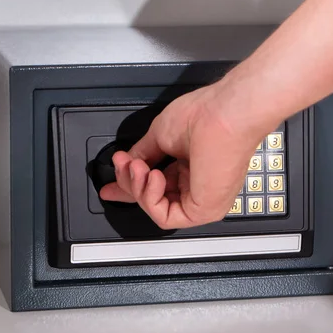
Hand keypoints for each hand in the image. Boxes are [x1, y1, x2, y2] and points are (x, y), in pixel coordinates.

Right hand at [99, 82, 267, 228]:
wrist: (223, 115)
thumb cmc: (205, 116)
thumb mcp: (161, 135)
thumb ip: (143, 154)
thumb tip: (128, 164)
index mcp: (192, 167)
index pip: (157, 186)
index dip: (130, 188)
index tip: (110, 187)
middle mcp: (199, 185)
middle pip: (153, 199)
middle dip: (129, 184)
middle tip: (124, 165)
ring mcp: (203, 199)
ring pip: (157, 209)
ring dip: (139, 188)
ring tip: (140, 166)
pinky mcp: (205, 210)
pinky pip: (166, 217)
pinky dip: (151, 198)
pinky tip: (155, 176)